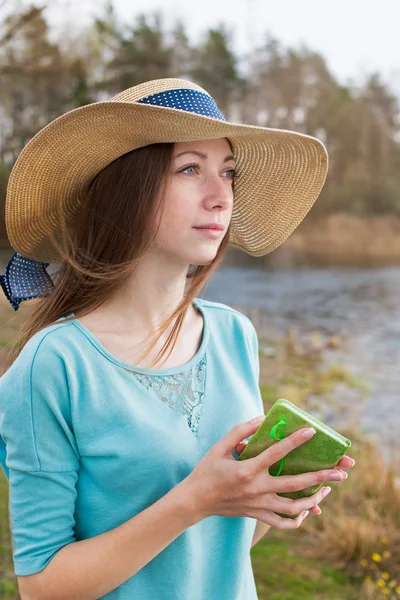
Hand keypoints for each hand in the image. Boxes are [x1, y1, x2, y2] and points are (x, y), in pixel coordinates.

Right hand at [186, 418, 351, 529]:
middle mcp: (256, 489)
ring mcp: (258, 505)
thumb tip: (260, 420)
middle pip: (294, 484)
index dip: (295, 441)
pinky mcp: (257, 515)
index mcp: (247, 470)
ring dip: (313, 500)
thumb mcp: (219, 447)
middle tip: (340, 471)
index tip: (312, 431)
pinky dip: (297, 519)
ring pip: (293, 508)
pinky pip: (282, 523)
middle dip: (319, 477)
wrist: (195, 501)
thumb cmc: (207, 470)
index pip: (276, 454)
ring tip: (327, 490)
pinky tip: (307, 511)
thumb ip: (239, 433)